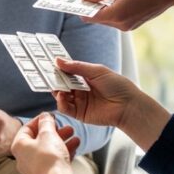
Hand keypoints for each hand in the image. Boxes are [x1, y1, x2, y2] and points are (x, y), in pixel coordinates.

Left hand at [11, 113, 84, 173]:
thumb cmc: (49, 159)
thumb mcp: (48, 134)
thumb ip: (46, 123)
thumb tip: (45, 116)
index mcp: (19, 146)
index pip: (27, 128)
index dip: (40, 120)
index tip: (50, 116)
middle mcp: (23, 158)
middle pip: (39, 139)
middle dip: (54, 131)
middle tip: (65, 126)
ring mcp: (34, 168)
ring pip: (48, 150)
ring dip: (61, 140)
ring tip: (73, 134)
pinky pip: (54, 160)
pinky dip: (63, 152)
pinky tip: (75, 146)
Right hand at [53, 59, 169, 150]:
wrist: (128, 106)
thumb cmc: (117, 86)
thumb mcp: (96, 71)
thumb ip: (76, 67)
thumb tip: (58, 60)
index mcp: (85, 78)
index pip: (68, 72)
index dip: (59, 68)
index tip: (48, 63)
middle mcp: (80, 90)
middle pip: (62, 84)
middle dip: (54, 79)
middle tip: (45, 74)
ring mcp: (79, 101)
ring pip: (61, 95)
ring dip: (56, 90)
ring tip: (56, 86)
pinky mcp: (79, 113)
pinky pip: (65, 108)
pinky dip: (60, 102)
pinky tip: (62, 96)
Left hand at [79, 0, 173, 30]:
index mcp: (115, 15)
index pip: (90, 16)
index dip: (81, 9)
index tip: (74, 1)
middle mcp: (121, 25)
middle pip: (98, 18)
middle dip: (91, 8)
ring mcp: (128, 26)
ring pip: (107, 19)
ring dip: (101, 9)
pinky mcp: (133, 24)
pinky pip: (117, 19)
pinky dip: (112, 10)